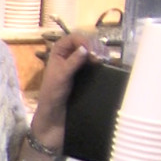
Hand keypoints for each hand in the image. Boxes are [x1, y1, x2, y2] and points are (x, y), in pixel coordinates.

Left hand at [30, 32, 101, 150]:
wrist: (54, 122)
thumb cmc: (52, 98)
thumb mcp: (60, 77)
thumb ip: (72, 63)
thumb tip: (85, 49)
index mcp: (58, 54)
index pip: (73, 38)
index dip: (84, 41)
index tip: (92, 52)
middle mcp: (69, 58)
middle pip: (86, 43)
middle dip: (95, 46)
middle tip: (101, 58)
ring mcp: (79, 68)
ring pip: (93, 54)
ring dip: (101, 54)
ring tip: (106, 61)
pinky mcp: (88, 79)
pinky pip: (97, 67)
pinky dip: (104, 64)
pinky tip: (108, 66)